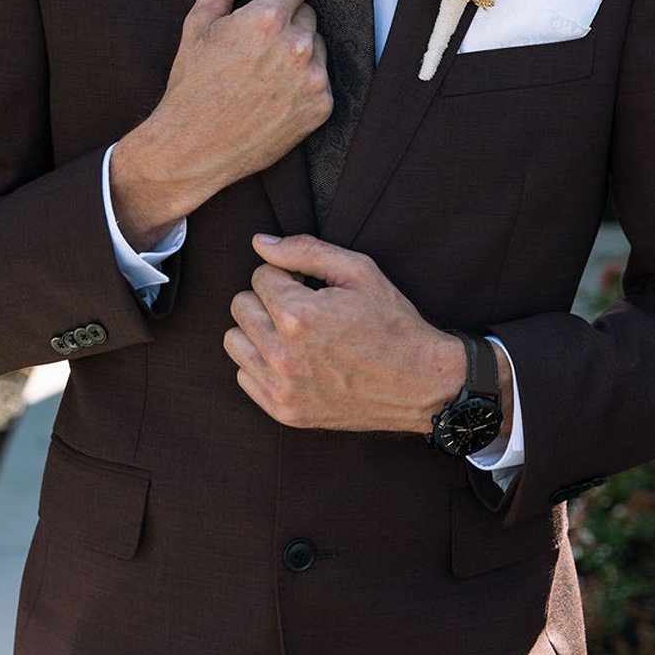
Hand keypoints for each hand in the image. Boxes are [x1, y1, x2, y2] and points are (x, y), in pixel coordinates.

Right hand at [110, 0, 331, 247]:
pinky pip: (322, 78)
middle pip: (308, 14)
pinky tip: (274, 95)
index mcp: (268, 18)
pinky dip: (305, 83)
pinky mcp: (321, 107)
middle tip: (254, 49)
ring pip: (317, 46)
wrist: (191, 148)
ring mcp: (314, 79)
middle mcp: (297, 47)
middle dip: (286, 24)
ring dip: (298, 53)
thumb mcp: (200, 22)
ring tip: (262, 74)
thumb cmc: (192, 83)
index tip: (259, 14)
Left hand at [224, 233, 468, 433]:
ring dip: (258, 330)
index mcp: (298, 315)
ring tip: (293, 332)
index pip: (260, 275)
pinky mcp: (285, 412)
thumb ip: (304, 250)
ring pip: (235, 341)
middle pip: (241, 306)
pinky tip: (294, 358)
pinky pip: (244, 376)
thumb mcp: (358, 271)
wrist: (419, 382)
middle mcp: (283, 355)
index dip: (288, 275)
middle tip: (303, 307)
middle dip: (268, 298)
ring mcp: (282, 388)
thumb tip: (258, 242)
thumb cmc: (391, 321)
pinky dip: (262, 363)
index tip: (311, 287)